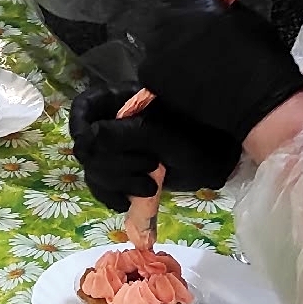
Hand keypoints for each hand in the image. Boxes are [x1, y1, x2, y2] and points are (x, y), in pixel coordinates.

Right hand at [67, 83, 243, 212]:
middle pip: (87, 144)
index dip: (79, 124)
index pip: (85, 106)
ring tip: (151, 185)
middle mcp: (116, 125)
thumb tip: (86, 141)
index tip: (87, 146)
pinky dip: (113, 197)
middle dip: (113, 162)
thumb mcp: (161, 134)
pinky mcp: (126, 176)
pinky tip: (130, 201)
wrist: (223, 163)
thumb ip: (122, 135)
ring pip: (94, 169)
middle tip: (150, 166)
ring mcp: (121, 152)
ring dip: (117, 182)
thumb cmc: (199, 138)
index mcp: (123, 102)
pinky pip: (103, 188)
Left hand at [124, 0, 302, 141]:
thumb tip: (206, 4)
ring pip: (158, 41)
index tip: (201, 7)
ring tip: (198, 62)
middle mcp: (164, 20)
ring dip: (173, 47)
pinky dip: (167, 71)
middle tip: (202, 38)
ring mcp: (154, 50)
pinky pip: (154, 66)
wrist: (257, 101)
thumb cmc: (259, 54)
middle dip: (180, 22)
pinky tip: (189, 79)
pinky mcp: (151, 76)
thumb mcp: (243, 15)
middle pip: (164, 14)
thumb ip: (216, 4)